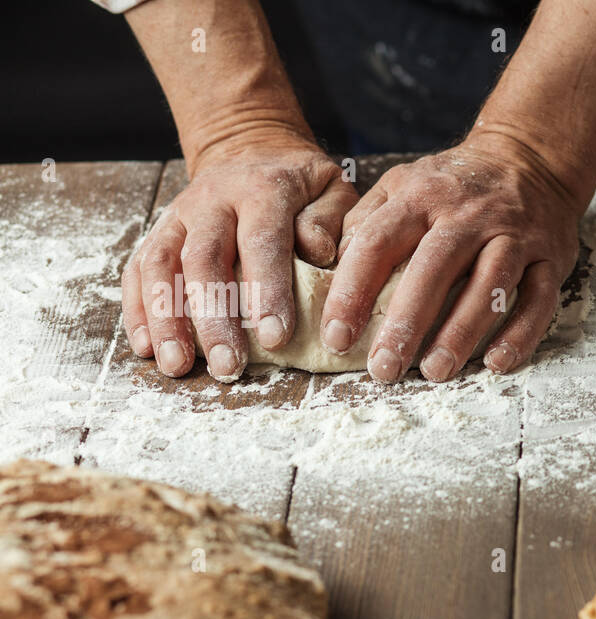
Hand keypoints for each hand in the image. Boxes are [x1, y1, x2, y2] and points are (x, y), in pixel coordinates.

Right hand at [122, 135, 357, 380]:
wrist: (252, 150)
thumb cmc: (302, 186)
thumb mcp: (331, 190)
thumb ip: (328, 221)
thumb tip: (319, 254)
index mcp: (263, 190)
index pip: (262, 242)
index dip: (267, 292)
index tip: (275, 339)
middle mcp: (212, 200)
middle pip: (203, 259)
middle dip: (213, 318)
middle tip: (227, 366)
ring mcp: (178, 215)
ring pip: (161, 265)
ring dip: (166, 320)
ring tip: (177, 365)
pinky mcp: (158, 232)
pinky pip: (138, 269)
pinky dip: (138, 309)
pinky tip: (147, 347)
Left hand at [322, 131, 582, 381]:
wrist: (530, 159)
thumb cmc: (455, 185)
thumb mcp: (404, 183)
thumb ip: (366, 220)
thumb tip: (327, 264)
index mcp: (422, 197)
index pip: (378, 243)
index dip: (352, 291)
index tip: (336, 336)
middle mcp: (469, 215)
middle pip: (434, 269)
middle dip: (406, 322)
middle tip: (383, 368)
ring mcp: (514, 236)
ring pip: (489, 286)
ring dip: (461, 332)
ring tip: (434, 371)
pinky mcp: (550, 257)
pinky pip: (539, 299)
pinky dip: (520, 334)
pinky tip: (495, 363)